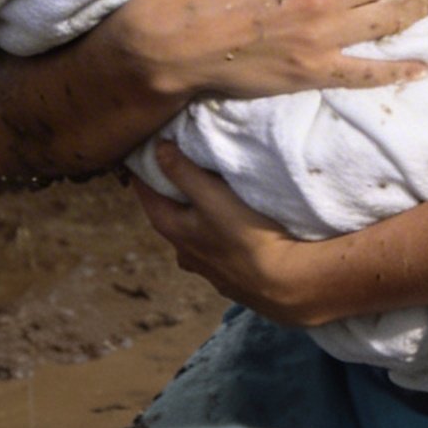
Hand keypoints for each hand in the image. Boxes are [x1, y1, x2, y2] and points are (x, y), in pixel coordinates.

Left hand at [135, 141, 331, 323]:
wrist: (282, 282)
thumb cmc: (246, 235)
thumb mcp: (212, 197)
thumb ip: (184, 172)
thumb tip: (157, 148)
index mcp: (171, 228)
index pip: (145, 191)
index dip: (146, 168)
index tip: (150, 146)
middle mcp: (182, 249)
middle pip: (168, 212)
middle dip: (172, 189)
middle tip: (181, 161)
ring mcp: (203, 265)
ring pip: (191, 231)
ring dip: (196, 213)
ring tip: (210, 193)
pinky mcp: (226, 274)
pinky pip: (213, 245)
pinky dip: (216, 231)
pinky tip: (231, 228)